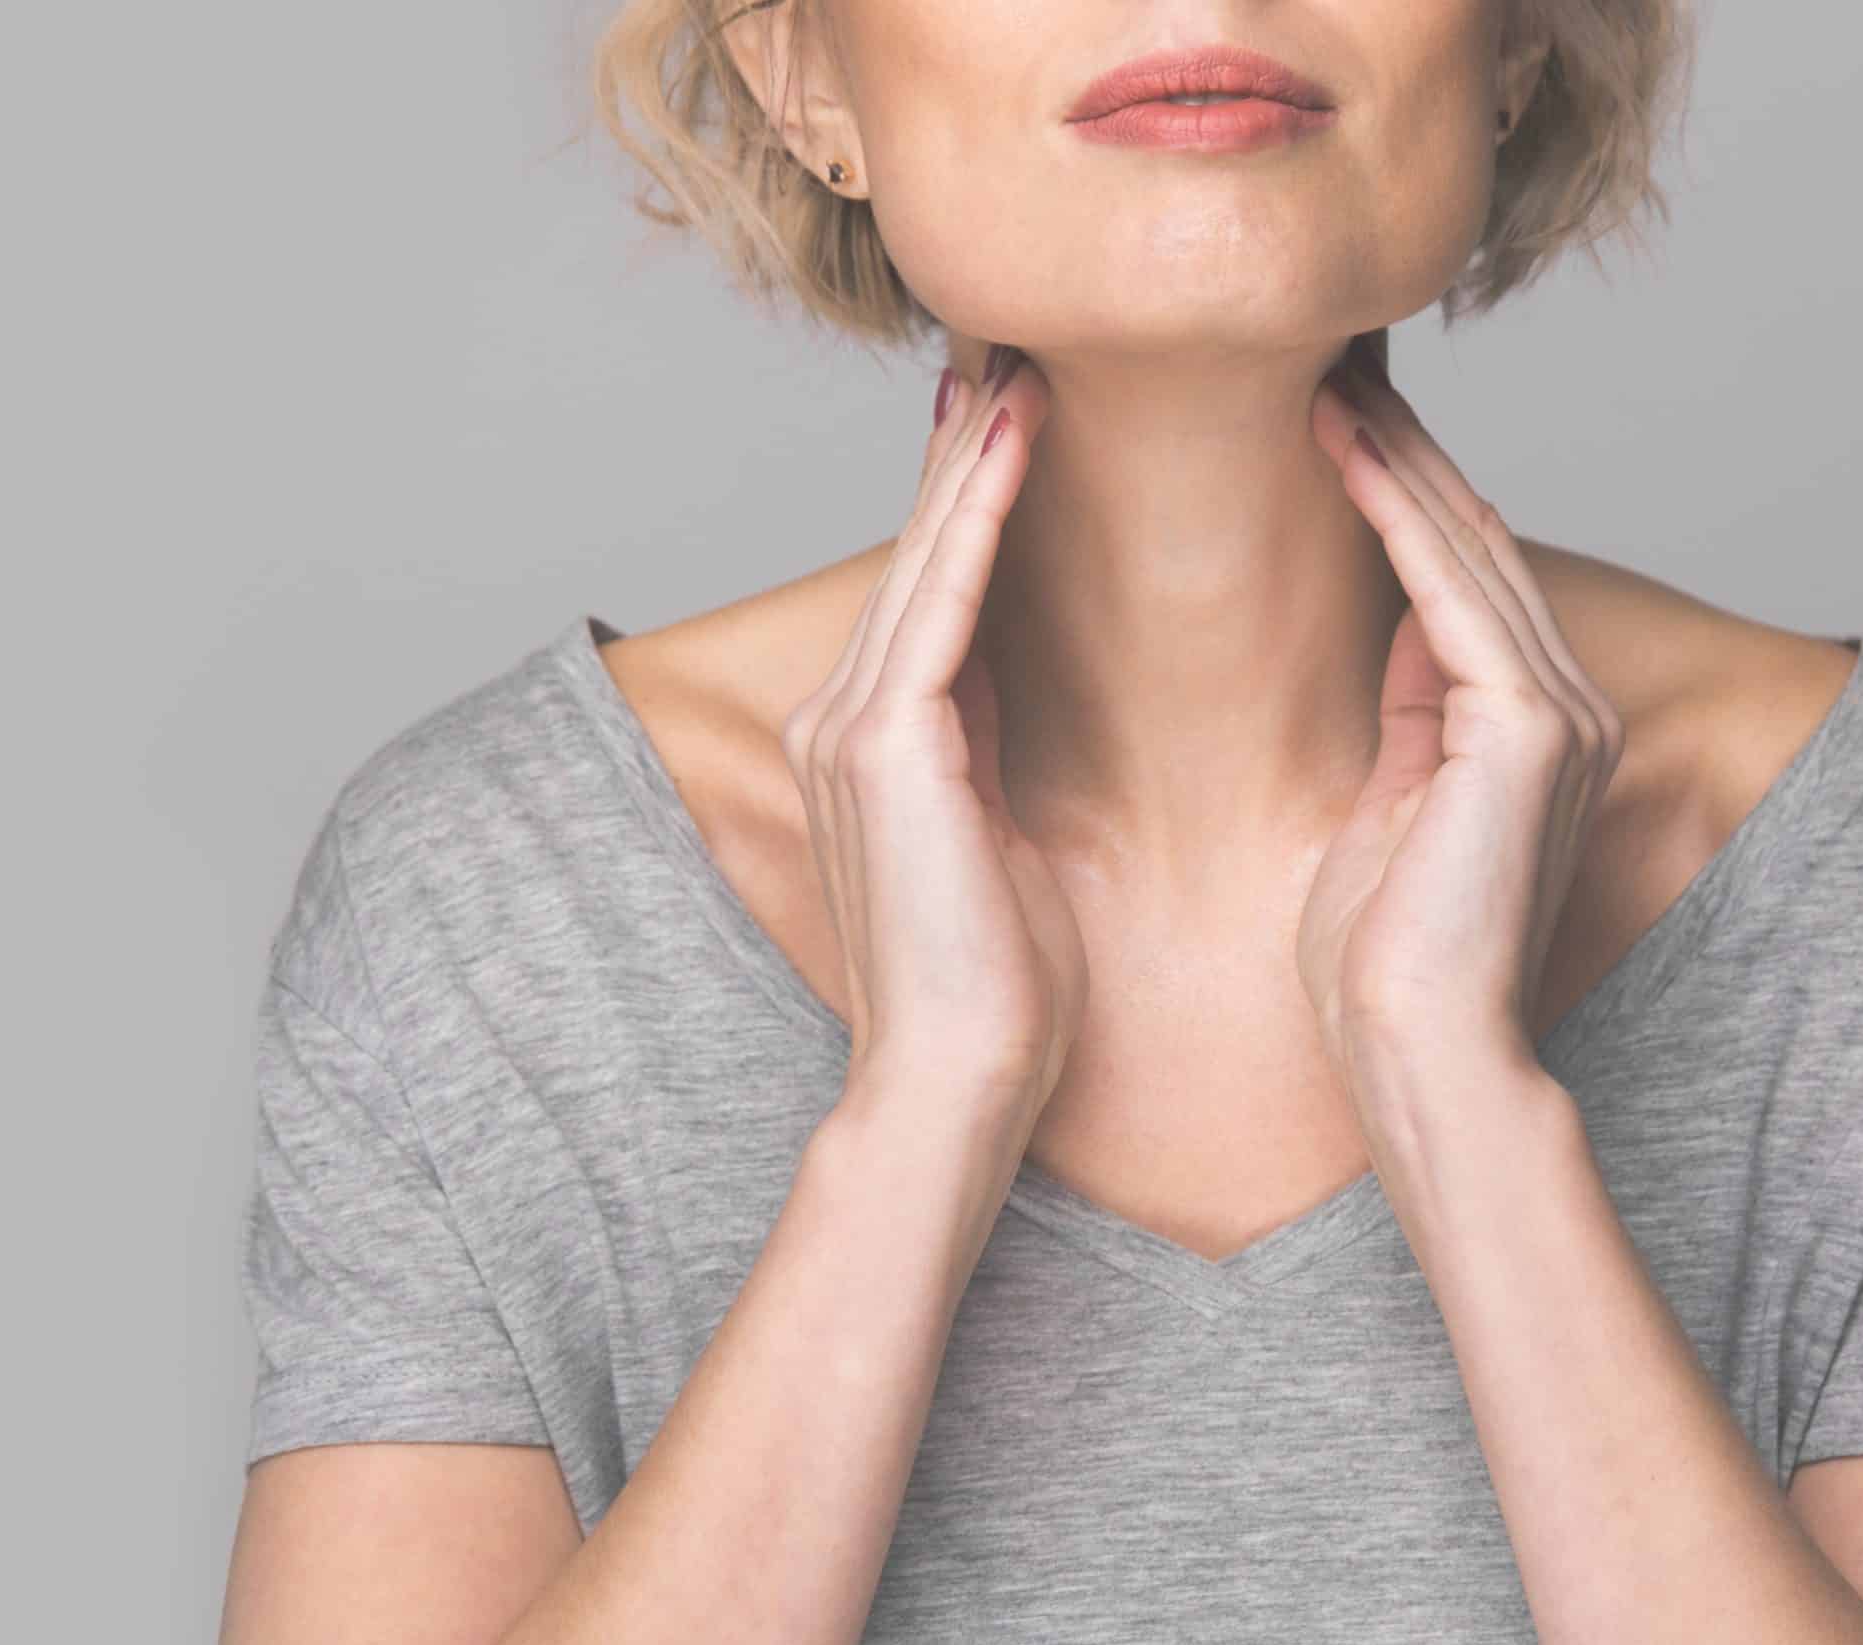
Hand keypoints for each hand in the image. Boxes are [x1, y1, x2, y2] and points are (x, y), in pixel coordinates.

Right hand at [780, 346, 1086, 1123]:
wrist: (958, 1079)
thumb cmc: (998, 985)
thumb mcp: (999, 837)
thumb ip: (984, 748)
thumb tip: (1005, 682)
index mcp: (877, 746)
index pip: (932, 594)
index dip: (969, 501)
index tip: (1010, 417)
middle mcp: (845, 720)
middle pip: (918, 556)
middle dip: (963, 451)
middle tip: (1008, 347)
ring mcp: (852, 728)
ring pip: (925, 559)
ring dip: (973, 456)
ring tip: (1016, 364)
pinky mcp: (885, 743)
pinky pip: (944, 600)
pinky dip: (979, 515)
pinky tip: (1014, 440)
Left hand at [1296, 344, 1623, 1098]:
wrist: (1417, 1054)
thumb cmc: (1387, 963)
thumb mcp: (1392, 809)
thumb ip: (1410, 716)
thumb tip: (1397, 629)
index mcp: (1534, 730)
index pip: (1462, 577)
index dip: (1401, 490)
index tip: (1335, 417)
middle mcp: (1565, 707)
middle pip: (1471, 540)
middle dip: (1400, 447)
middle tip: (1332, 358)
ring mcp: (1558, 713)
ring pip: (1464, 546)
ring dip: (1393, 453)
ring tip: (1327, 373)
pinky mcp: (1527, 729)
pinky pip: (1448, 589)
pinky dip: (1392, 509)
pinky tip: (1340, 441)